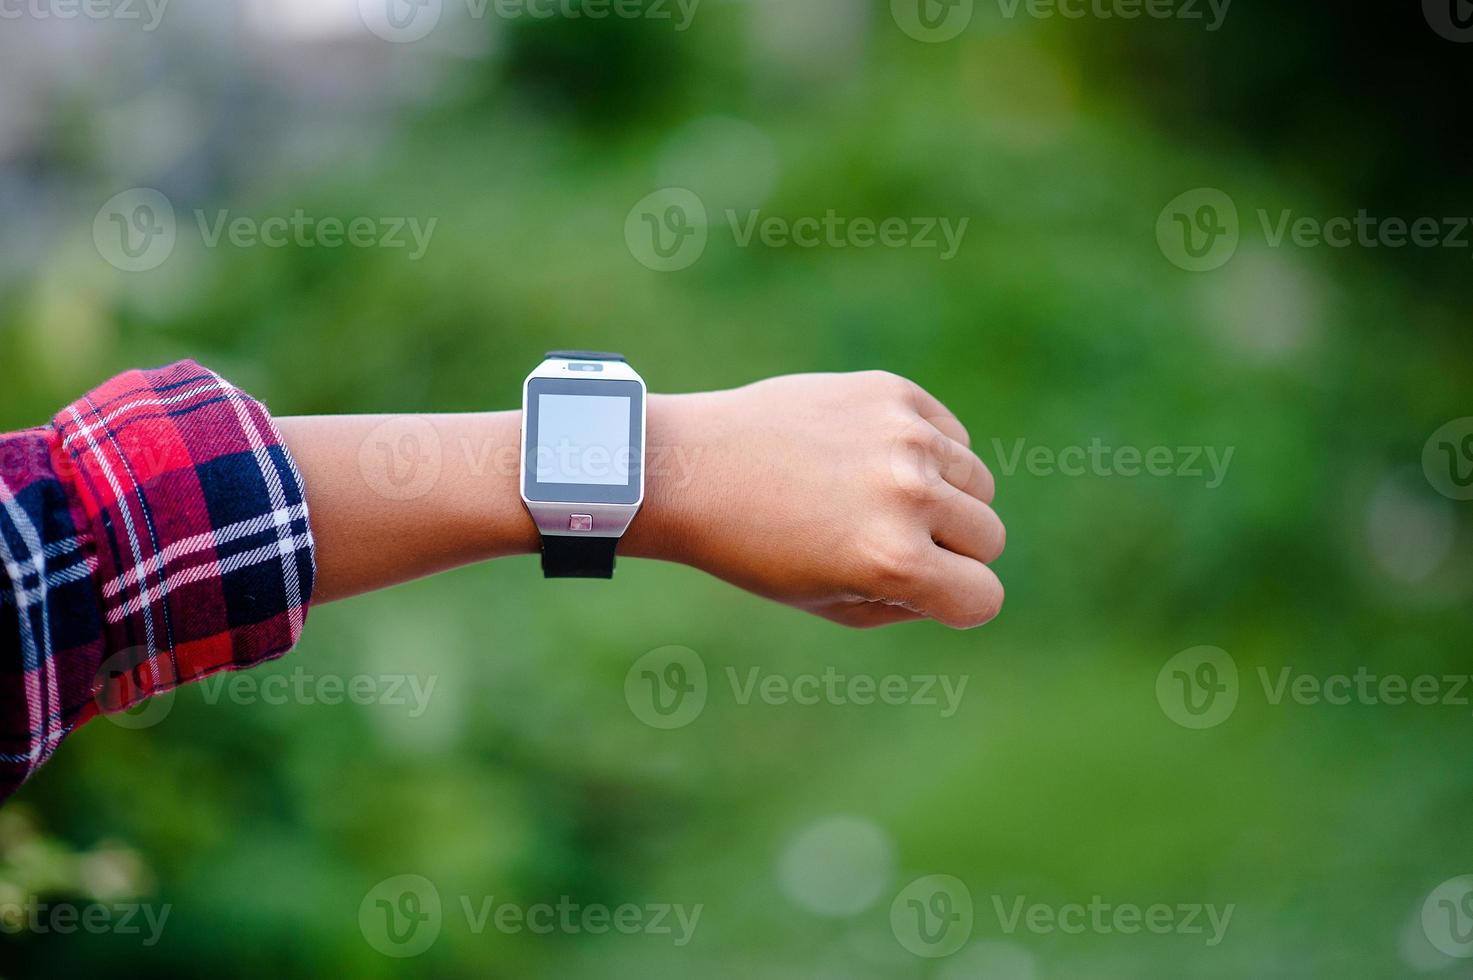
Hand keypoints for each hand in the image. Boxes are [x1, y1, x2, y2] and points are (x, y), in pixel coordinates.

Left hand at [626, 371, 1004, 628]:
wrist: (691, 468)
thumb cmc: (756, 549)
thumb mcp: (831, 604)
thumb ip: (911, 602)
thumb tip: (967, 574)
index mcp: (892, 562)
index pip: (984, 597)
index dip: (954, 601)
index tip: (920, 588)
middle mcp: (906, 496)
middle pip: (988, 536)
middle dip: (951, 549)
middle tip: (889, 539)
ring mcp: (903, 437)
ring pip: (978, 482)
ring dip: (943, 497)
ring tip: (876, 496)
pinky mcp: (892, 392)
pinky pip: (950, 435)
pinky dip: (928, 451)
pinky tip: (870, 456)